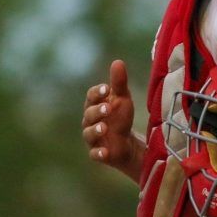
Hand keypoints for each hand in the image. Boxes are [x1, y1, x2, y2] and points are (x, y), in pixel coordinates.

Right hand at [81, 60, 142, 180]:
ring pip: (89, 134)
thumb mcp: (122, 98)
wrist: (127, 143)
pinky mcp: (98, 153)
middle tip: (108, 109)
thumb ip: (119, 82)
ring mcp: (93, 138)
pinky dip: (98, 153)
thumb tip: (117, 62)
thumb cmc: (121, 117)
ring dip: (95, 130)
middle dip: (97, 111)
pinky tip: (104, 152)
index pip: (91, 96)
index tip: (106, 88)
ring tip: (105, 128)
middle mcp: (90, 121)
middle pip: (89, 114)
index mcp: (95, 105)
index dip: (97, 93)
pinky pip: (94, 154)